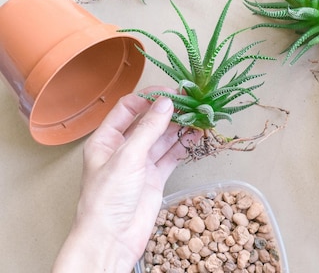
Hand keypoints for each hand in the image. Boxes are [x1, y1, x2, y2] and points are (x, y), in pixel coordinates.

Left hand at [53, 88, 190, 271]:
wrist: (112, 238)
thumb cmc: (106, 199)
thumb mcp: (127, 158)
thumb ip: (148, 129)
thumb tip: (166, 103)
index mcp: (106, 140)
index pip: (128, 108)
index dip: (149, 97)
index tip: (171, 92)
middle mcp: (123, 149)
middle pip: (149, 122)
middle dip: (169, 111)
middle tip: (191, 101)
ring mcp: (141, 164)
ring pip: (163, 138)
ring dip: (180, 127)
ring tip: (199, 116)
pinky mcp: (155, 177)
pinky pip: (171, 156)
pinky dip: (184, 145)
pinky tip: (195, 135)